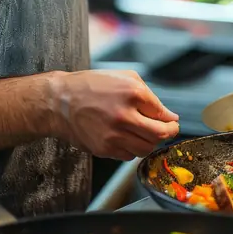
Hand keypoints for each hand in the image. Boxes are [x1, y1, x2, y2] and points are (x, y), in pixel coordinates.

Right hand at [46, 69, 179, 160]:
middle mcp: (125, 115)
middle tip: (168, 130)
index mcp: (133, 93)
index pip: (163, 114)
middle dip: (168, 133)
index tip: (171, 121)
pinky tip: (126, 137)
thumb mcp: (124, 77)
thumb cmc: (92, 86)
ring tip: (145, 133)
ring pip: (146, 149)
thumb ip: (149, 95)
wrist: (60, 101)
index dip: (171, 120)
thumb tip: (168, 115)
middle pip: (159, 135)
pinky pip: (128, 156)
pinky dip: (132, 149)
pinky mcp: (104, 149)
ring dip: (150, 143)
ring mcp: (114, 135)